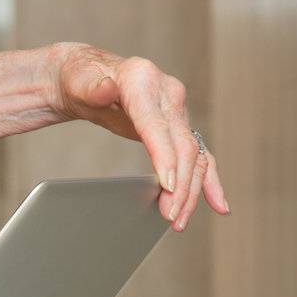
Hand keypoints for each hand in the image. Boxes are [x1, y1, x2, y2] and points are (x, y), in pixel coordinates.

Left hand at [51, 43, 229, 230]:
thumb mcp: (78, 81)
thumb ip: (93, 88)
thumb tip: (106, 89)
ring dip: (192, 191)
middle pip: (182, 145)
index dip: (165, 157)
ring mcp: (176, 110)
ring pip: (194, 155)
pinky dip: (207, 180)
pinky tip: (217, 204)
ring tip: (179, 221)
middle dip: (180, 184)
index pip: (157, 125)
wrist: (89, 75)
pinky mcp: (177, 127)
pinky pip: (198, 156)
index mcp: (143, 81)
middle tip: (170, 217)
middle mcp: (167, 93)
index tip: (168, 188)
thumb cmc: (80, 79)